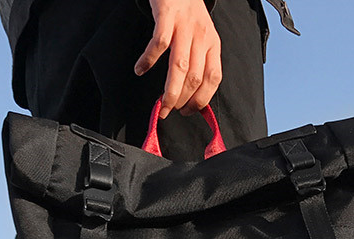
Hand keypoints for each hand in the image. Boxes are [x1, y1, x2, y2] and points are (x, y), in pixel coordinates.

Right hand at [135, 0, 221, 118]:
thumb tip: (193, 96)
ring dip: (170, 92)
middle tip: (169, 110)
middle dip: (182, 100)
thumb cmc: (187, 12)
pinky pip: (159, 44)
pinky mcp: (167, 15)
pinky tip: (140, 69)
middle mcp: (202, 36)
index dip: (201, 100)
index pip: (213, 79)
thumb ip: (200, 61)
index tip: (188, 111)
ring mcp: (184, 26)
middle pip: (195, 78)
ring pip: (180, 68)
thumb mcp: (202, 36)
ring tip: (161, 105)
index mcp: (213, 44)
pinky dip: (148, 60)